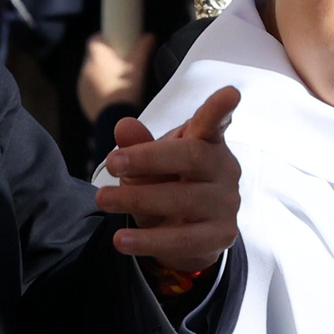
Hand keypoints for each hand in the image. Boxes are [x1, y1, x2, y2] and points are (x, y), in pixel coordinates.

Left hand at [79, 32, 155, 121]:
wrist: (115, 120)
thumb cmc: (126, 91)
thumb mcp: (139, 67)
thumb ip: (143, 49)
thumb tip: (149, 36)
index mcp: (97, 57)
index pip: (95, 39)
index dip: (105, 39)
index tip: (117, 43)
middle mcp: (86, 68)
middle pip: (94, 56)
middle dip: (106, 58)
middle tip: (123, 63)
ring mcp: (83, 85)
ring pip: (92, 72)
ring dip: (102, 74)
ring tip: (120, 82)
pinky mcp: (83, 99)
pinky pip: (91, 88)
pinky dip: (99, 88)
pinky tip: (113, 95)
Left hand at [95, 86, 241, 272]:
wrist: (185, 232)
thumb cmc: (169, 184)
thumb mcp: (148, 164)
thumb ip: (138, 146)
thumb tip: (124, 126)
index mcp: (208, 141)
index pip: (214, 122)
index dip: (220, 108)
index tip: (230, 93)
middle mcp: (224, 168)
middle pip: (192, 157)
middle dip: (149, 158)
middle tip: (111, 163)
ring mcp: (227, 203)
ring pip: (186, 200)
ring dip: (139, 200)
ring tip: (102, 200)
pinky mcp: (222, 235)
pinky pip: (184, 239)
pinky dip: (149, 241)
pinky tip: (122, 240)